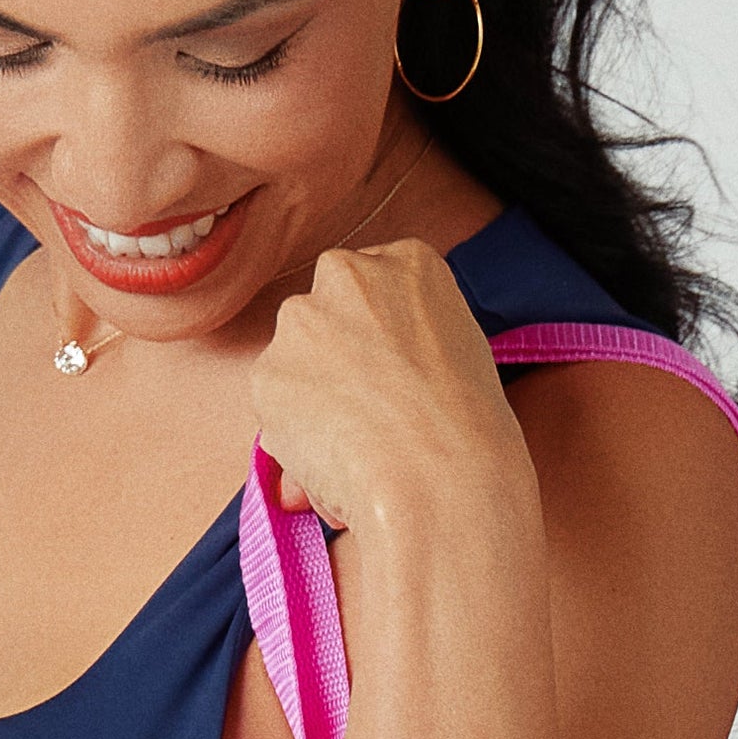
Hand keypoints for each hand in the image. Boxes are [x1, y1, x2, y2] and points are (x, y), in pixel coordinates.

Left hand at [247, 239, 534, 532]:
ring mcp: (302, 320)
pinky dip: (294, 436)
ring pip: (296, 361)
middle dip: (336, 358)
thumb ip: (406, 338)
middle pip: (327, 315)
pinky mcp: (268, 372)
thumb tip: (360, 377)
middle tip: (369, 410)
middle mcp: (348, 274)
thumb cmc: (469, 427)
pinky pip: (276, 408)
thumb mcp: (461, 350)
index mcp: (409, 261)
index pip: (374, 287)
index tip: (391, 372)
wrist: (442, 477)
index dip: (378, 338)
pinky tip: (334, 460)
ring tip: (356, 443)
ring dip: (312, 396)